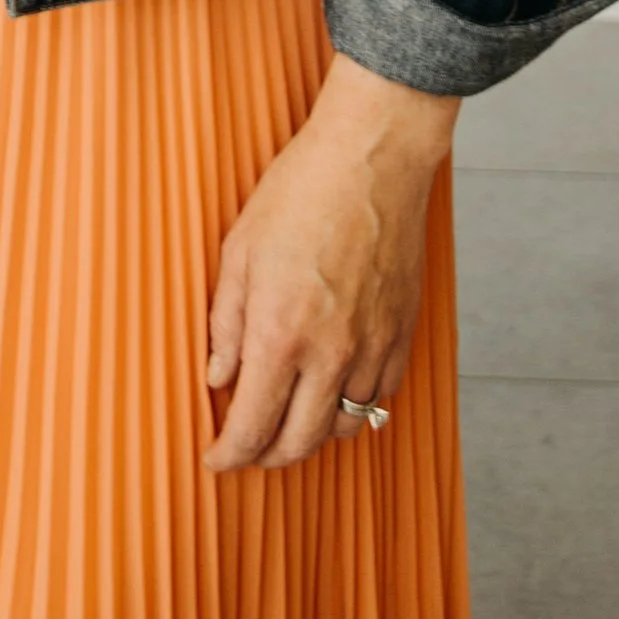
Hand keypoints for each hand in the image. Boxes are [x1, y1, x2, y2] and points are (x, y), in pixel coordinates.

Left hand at [203, 53, 457, 471]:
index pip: (252, 428)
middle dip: (266, 456)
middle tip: (247, 448)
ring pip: (345, 429)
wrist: (372, 158)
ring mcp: (372, 347)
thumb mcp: (239, 252)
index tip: (216, 460)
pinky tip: (334, 393)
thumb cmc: (299, 192)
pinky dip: (354, 408)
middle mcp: (330, 354)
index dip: (229, 456)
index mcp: (280, 335)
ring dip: (312, 436)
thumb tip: (218, 377)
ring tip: (289, 420)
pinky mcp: (402, 334)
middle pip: (299, 442)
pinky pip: (379, 397)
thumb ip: (226, 324)